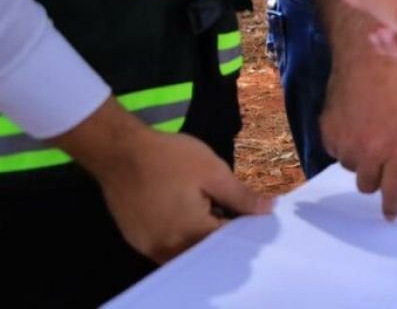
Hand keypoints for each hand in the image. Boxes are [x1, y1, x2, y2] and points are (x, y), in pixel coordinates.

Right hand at [56, 98, 271, 262]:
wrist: (120, 151)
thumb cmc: (170, 158)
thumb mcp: (214, 172)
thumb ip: (242, 197)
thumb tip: (268, 210)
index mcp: (191, 234)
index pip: (227, 245)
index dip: (243, 230)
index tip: (253, 215)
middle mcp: (167, 250)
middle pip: (206, 253)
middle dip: (222, 235)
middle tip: (234, 210)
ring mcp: (149, 248)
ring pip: (186, 252)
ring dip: (201, 237)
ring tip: (212, 209)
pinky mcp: (137, 240)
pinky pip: (167, 247)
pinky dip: (182, 236)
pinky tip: (188, 214)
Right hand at [320, 22, 396, 220]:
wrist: (366, 60)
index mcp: (396, 148)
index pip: (393, 189)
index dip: (392, 206)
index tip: (391, 216)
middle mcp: (369, 151)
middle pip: (367, 185)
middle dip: (373, 176)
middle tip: (378, 157)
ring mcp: (345, 143)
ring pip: (350, 167)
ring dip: (357, 157)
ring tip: (365, 128)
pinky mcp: (326, 133)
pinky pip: (334, 150)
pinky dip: (341, 142)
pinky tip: (350, 120)